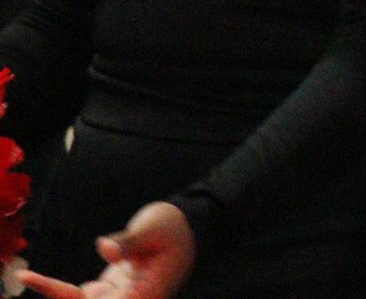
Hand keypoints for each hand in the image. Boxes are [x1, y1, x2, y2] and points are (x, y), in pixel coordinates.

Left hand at [18, 202, 193, 298]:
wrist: (186, 226)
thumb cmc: (172, 226)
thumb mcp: (152, 229)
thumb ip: (128, 241)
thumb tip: (104, 249)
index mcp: (146, 293)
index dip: (71, 298)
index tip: (59, 287)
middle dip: (61, 295)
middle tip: (28, 277)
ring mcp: (119, 297)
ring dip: (56, 293)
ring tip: (27, 277)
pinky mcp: (110, 289)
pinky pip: (78, 295)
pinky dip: (56, 289)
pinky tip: (33, 278)